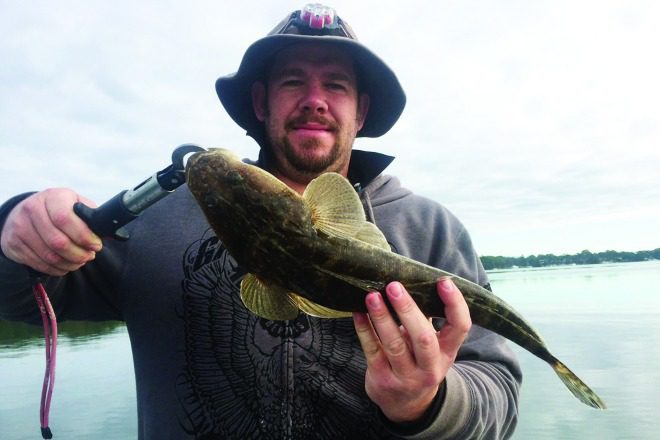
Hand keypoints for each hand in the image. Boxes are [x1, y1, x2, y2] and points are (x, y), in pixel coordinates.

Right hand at [0, 188, 101, 275]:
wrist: (27, 212)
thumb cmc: (60, 210)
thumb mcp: (76, 205)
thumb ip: (92, 217)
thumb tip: (113, 233)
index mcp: (53, 197)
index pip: (65, 218)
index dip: (83, 236)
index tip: (96, 245)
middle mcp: (32, 209)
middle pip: (58, 242)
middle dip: (79, 254)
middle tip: (90, 256)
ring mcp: (20, 227)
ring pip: (49, 256)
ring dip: (70, 263)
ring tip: (80, 261)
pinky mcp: (13, 244)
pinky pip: (39, 264)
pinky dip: (57, 269)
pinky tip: (66, 264)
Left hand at [353, 278, 471, 422]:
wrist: (407, 407)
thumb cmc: (420, 362)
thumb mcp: (434, 347)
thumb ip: (427, 319)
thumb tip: (413, 280)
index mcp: (447, 352)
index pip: (460, 327)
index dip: (454, 304)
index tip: (443, 281)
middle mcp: (430, 366)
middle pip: (423, 338)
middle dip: (407, 309)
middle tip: (393, 286)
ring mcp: (406, 376)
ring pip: (394, 344)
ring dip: (381, 317)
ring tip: (372, 296)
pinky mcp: (382, 379)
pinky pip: (372, 350)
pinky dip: (364, 329)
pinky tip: (358, 312)